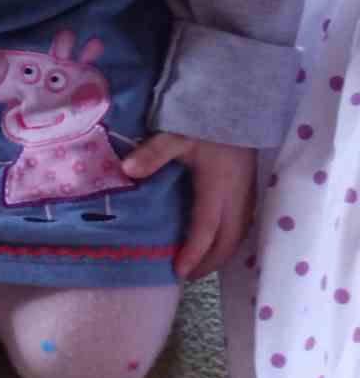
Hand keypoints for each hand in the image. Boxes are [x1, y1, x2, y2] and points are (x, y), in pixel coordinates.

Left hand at [119, 132, 256, 279]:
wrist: (239, 103)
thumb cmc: (206, 121)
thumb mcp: (176, 134)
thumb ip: (153, 153)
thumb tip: (127, 171)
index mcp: (218, 188)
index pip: (206, 230)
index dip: (194, 254)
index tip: (179, 271)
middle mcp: (237, 197)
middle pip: (227, 241)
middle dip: (209, 262)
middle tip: (188, 275)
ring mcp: (248, 193)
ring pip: (239, 235)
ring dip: (221, 253)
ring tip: (202, 263)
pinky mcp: (251, 187)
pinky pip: (244, 224)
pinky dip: (231, 239)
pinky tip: (219, 240)